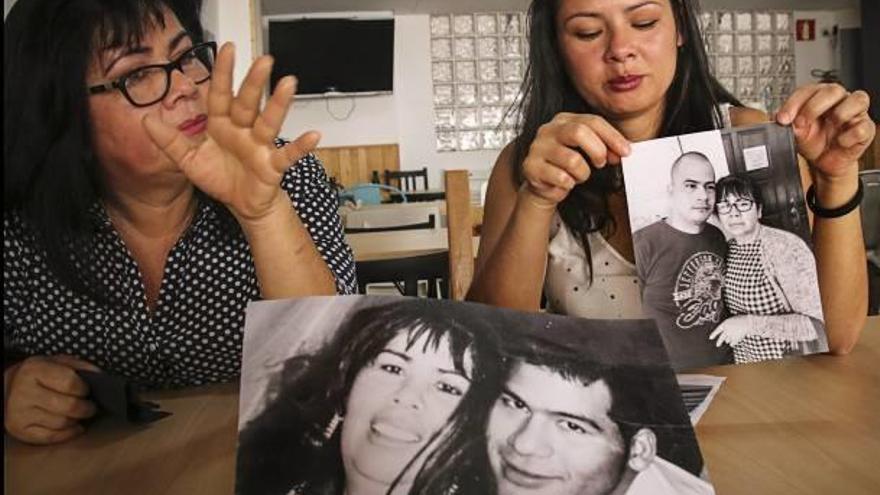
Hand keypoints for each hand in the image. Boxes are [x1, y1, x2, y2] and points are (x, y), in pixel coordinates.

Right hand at [4, 355, 98, 444]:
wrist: (7, 388)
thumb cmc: (37, 376)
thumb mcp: (56, 362)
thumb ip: (79, 366)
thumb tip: (100, 377)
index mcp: (34, 370)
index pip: (70, 383)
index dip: (84, 389)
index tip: (87, 391)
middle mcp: (24, 391)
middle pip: (69, 406)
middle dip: (86, 408)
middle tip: (90, 407)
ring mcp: (19, 412)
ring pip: (62, 423)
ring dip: (76, 420)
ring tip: (79, 414)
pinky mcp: (19, 429)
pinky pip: (51, 437)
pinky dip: (67, 433)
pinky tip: (72, 426)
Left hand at [143, 42, 320, 224]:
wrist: (241, 205)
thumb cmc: (220, 177)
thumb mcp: (189, 161)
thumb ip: (170, 141)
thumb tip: (146, 121)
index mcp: (222, 125)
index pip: (221, 95)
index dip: (223, 73)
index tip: (228, 49)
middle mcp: (243, 130)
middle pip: (248, 103)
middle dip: (254, 82)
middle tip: (263, 60)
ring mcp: (260, 146)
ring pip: (269, 121)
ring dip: (279, 103)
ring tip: (289, 83)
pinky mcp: (273, 165)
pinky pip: (288, 154)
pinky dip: (301, 146)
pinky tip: (314, 136)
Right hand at [520, 113, 630, 207]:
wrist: (543, 186)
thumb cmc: (567, 166)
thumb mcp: (587, 150)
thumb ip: (604, 146)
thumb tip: (623, 150)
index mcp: (563, 120)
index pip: (592, 121)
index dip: (612, 137)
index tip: (626, 151)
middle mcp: (548, 129)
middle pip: (579, 132)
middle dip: (597, 151)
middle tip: (602, 163)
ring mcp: (537, 147)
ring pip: (572, 160)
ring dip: (582, 174)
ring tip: (577, 176)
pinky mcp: (530, 167)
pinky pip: (561, 178)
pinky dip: (568, 185)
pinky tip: (563, 183)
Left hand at [709, 316, 752, 347]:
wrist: (747, 322)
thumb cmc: (741, 319)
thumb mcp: (731, 320)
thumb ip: (727, 325)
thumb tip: (725, 329)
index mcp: (724, 325)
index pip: (717, 330)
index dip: (713, 334)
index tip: (711, 338)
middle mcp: (726, 331)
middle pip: (721, 338)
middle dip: (719, 342)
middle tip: (717, 345)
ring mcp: (731, 335)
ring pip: (727, 340)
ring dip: (727, 341)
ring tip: (727, 341)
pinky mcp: (736, 339)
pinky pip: (732, 343)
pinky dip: (732, 343)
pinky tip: (731, 344)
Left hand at [776, 84, 874, 179]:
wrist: (824, 163)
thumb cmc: (812, 141)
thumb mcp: (796, 132)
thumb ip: (789, 124)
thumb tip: (780, 119)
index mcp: (820, 96)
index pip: (808, 90)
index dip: (794, 103)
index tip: (782, 119)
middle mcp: (840, 100)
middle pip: (833, 90)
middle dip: (813, 107)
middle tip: (801, 123)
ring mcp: (856, 113)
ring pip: (858, 99)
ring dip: (839, 114)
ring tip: (829, 127)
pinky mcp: (865, 129)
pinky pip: (863, 127)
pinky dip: (849, 136)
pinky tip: (839, 142)